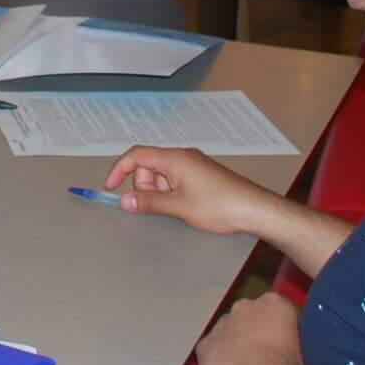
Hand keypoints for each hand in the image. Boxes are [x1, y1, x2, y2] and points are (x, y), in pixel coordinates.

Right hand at [103, 146, 273, 237]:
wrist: (254, 209)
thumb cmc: (219, 205)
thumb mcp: (179, 206)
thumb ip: (149, 203)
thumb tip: (125, 201)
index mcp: (174, 158)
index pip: (137, 155)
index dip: (119, 169)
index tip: (110, 188)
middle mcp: (182, 157)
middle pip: (148, 167)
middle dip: (145, 187)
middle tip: (158, 207)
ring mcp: (193, 166)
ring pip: (162, 176)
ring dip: (161, 192)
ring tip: (178, 209)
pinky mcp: (201, 175)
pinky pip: (176, 180)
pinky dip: (172, 193)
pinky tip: (185, 207)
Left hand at [194, 293, 304, 364]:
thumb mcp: (306, 354)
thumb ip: (294, 342)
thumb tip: (292, 350)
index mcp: (275, 303)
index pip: (282, 312)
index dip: (285, 332)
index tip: (288, 348)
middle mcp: (245, 307)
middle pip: (250, 316)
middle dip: (255, 332)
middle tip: (265, 358)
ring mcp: (220, 325)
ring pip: (227, 332)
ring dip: (234, 345)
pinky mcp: (203, 345)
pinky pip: (211, 350)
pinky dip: (217, 361)